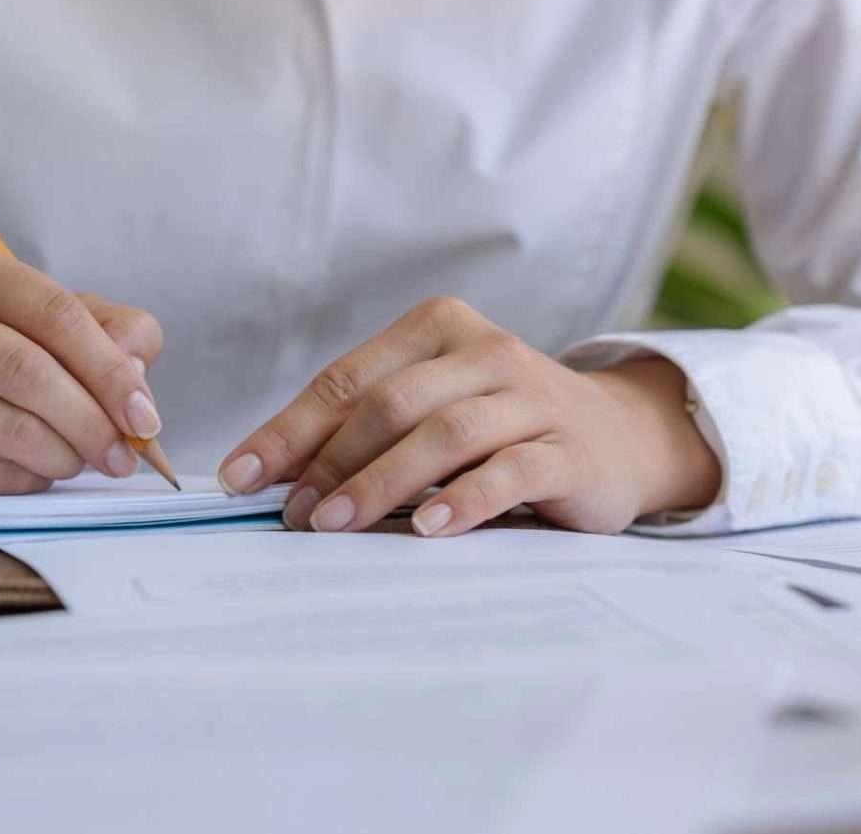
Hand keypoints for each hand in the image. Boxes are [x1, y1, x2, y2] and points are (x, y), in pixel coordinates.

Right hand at [0, 230, 163, 491]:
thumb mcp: (48, 316)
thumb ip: (110, 328)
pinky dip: (30, 476)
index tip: (144, 415)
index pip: (52, 311)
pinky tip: (37, 467)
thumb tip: (135, 374)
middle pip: (26, 371)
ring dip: (64, 455)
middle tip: (125, 454)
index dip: (108, 369)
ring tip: (84, 459)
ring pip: (8, 427)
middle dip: (91, 421)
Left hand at [218, 297, 719, 535]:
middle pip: (390, 404)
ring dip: (381, 482)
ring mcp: (531, 396)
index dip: (287, 431)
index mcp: (436, 328)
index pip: (346, 379)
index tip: (239, 478)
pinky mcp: (569, 449)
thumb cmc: (500, 424)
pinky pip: (509, 471)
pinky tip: (429, 531)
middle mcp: (484, 351)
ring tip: (335, 524)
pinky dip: (464, 500)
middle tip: (291, 514)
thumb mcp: (434, 406)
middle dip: (329, 461)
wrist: (621, 436)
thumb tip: (274, 475)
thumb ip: (367, 427)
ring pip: (444, 434)